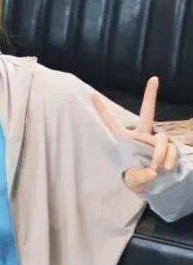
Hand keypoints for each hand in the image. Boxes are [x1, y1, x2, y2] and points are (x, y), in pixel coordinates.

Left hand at [91, 76, 178, 193]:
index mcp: (125, 139)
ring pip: (161, 140)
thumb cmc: (137, 179)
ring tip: (156, 168)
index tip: (91, 94)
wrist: (155, 186)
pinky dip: (169, 160)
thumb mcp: (133, 182)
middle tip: (154, 78)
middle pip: (147, 112)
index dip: (102, 109)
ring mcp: (157, 139)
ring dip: (159, 155)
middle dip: (150, 95)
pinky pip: (172, 149)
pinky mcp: (170, 146)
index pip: (111, 121)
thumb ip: (139, 177)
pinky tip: (165, 169)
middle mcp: (142, 135)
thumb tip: (153, 171)